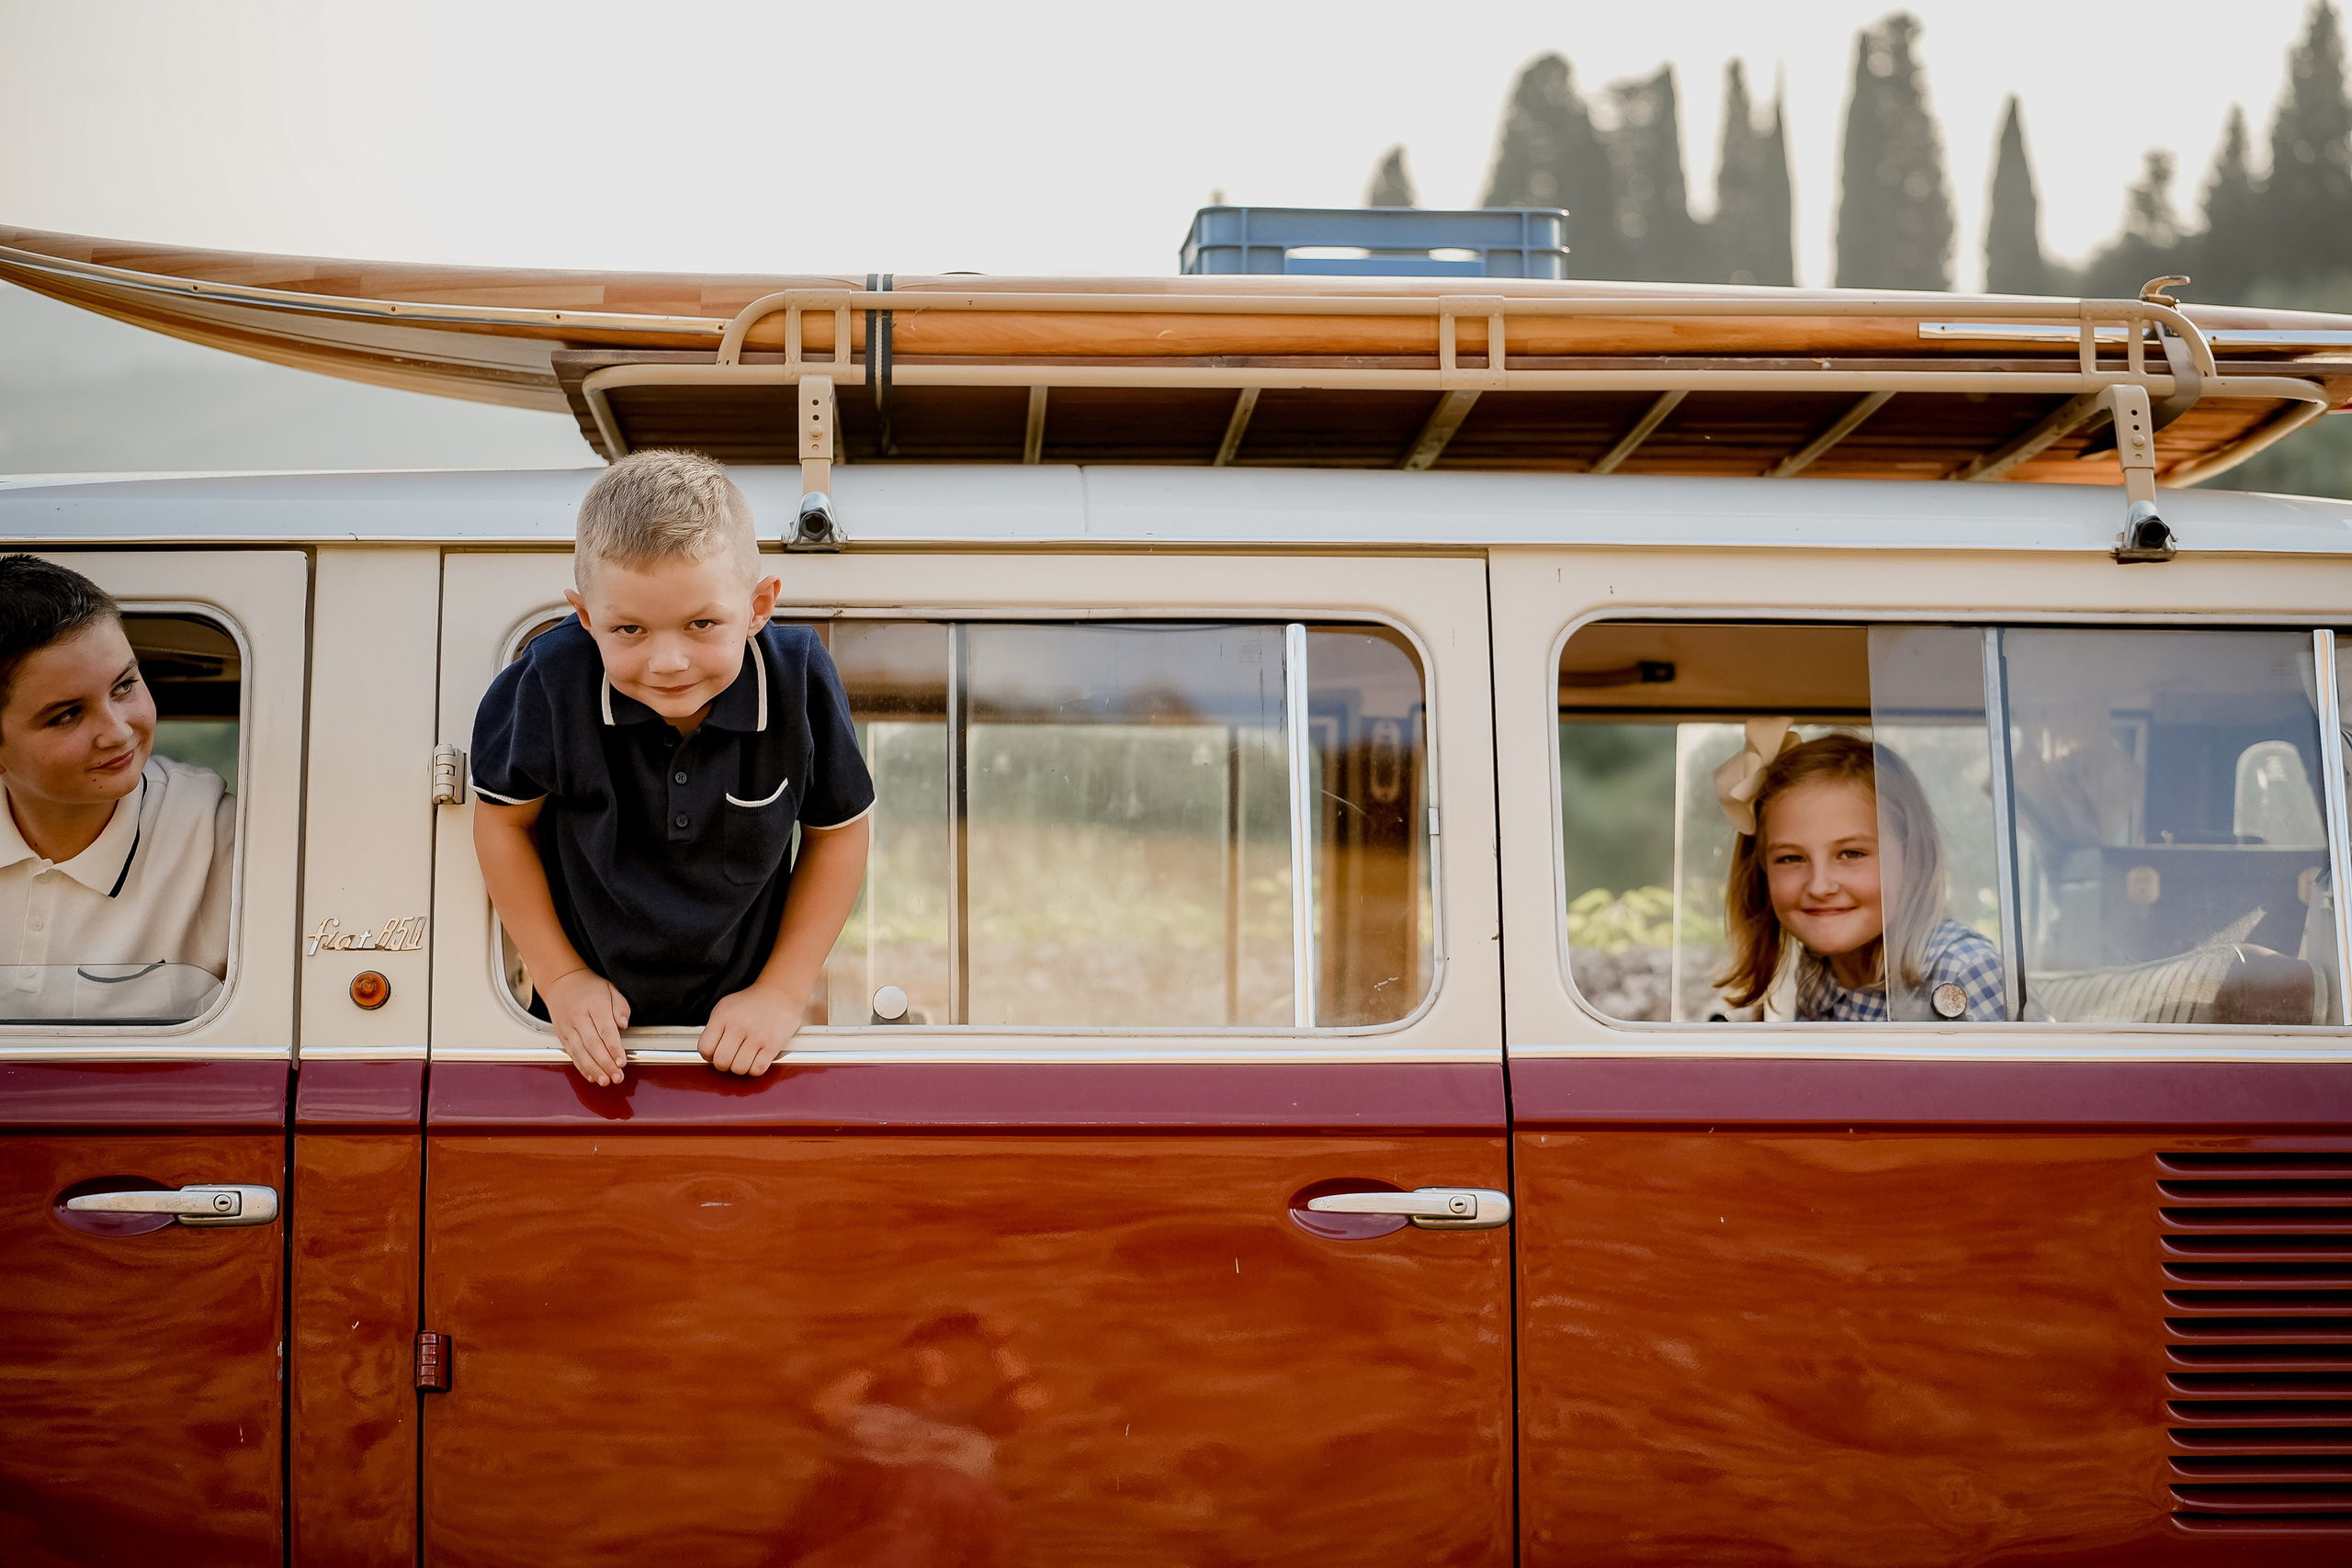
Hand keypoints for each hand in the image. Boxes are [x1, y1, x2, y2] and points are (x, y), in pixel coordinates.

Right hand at [540, 968, 630, 1084]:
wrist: (561, 982)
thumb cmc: (589, 987)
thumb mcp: (611, 989)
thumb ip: (621, 1006)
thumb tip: (623, 1024)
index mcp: (594, 1004)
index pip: (605, 1030)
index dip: (614, 1048)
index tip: (622, 1061)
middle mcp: (579, 1017)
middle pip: (593, 1044)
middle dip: (606, 1063)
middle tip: (617, 1076)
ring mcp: (568, 1027)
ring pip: (580, 1052)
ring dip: (593, 1069)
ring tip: (605, 1081)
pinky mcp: (562, 1036)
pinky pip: (572, 1054)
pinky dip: (582, 1067)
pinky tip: (591, 1076)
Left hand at [697, 983, 801, 1075]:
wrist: (780, 994)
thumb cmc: (751, 1003)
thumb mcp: (725, 1007)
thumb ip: (714, 1028)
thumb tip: (708, 1053)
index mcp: (723, 1016)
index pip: (705, 1048)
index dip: (708, 1055)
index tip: (714, 1053)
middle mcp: (739, 1026)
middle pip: (721, 1061)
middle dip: (723, 1064)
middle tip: (729, 1058)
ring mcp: (757, 1035)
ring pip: (739, 1068)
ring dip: (739, 1068)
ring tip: (743, 1058)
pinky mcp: (773, 1044)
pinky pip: (757, 1069)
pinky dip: (754, 1069)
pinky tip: (755, 1059)